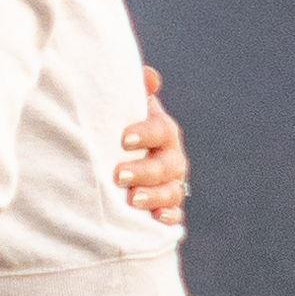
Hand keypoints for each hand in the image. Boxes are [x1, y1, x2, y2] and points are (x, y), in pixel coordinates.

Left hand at [113, 64, 189, 230]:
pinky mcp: (167, 207)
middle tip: (119, 174)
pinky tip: (156, 218)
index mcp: (162, 131)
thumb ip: (133, 89)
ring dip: (154, 196)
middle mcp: (171, 158)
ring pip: (172, 191)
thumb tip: (150, 77)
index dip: (145, 134)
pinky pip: (175, 214)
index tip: (124, 140)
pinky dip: (168, 217)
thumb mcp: (124, 108)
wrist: (119, 160)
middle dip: (144, 170)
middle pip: (166, 165)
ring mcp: (172, 184)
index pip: (161, 130)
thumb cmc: (119, 130)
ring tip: (132, 199)